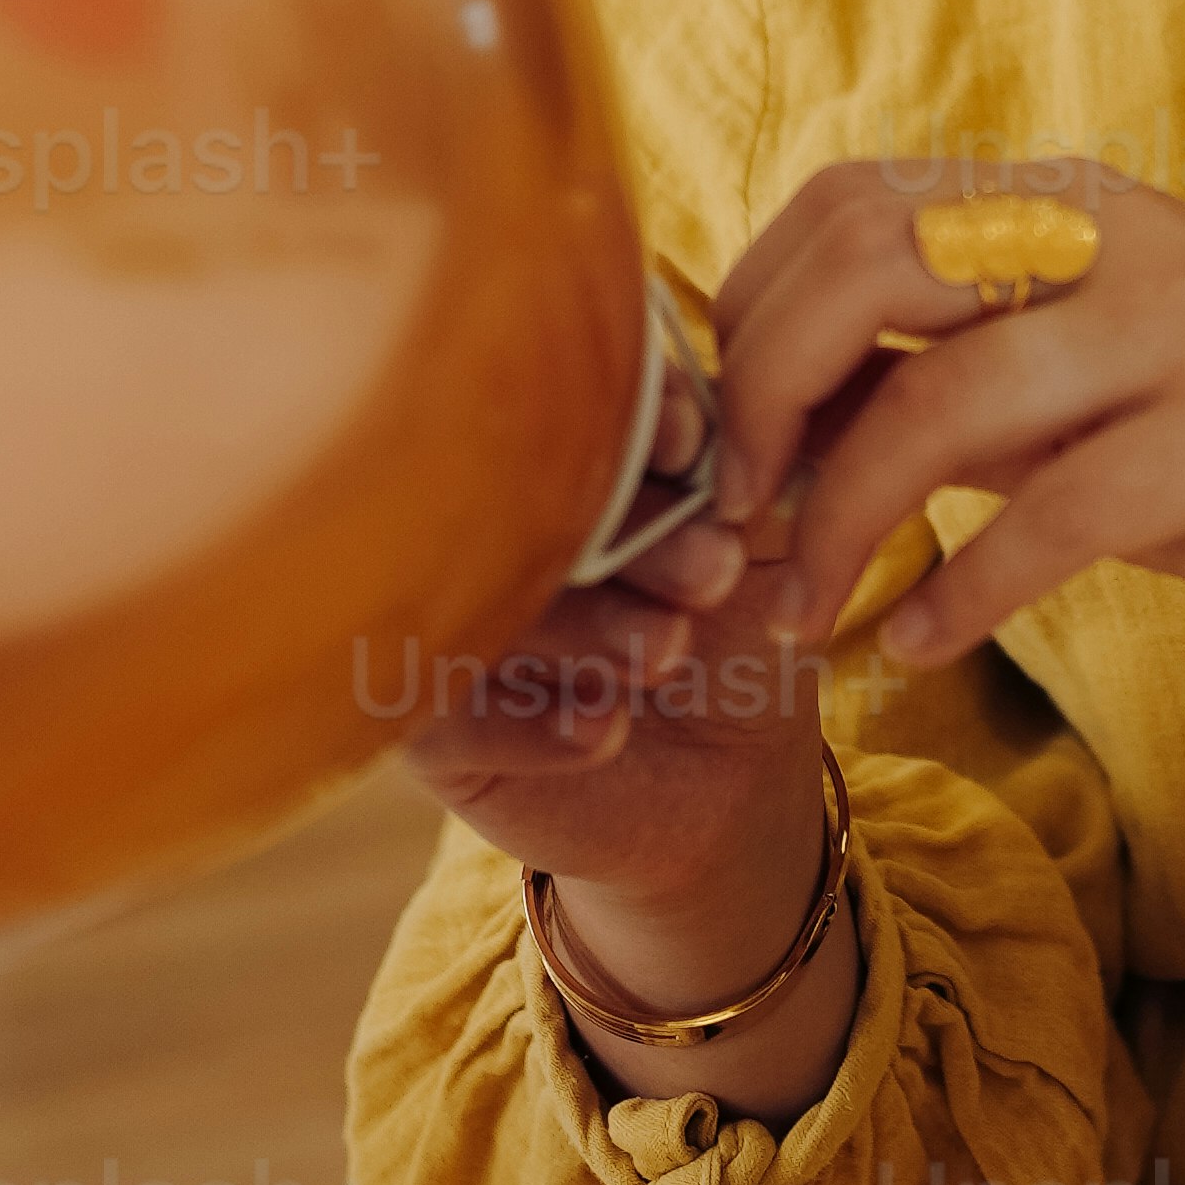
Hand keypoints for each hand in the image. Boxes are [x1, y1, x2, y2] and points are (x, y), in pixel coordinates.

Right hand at [385, 361, 849, 1102]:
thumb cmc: (739, 627)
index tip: (693, 445)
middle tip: (712, 571)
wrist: (731, 778)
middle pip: (521, 505)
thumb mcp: (753, 535)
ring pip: (484, 607)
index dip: (627, 415)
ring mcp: (449, 625)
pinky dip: (532, 725)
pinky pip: (451, 720)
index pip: (565, 406)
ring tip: (668, 650)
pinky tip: (606, 728)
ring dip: (581, 626)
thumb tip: (703, 418)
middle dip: (622, 532)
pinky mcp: (431, 733)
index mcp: (557, 457)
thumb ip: (727, 464)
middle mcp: (483, 531)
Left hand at [717, 161, 1184, 858]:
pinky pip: (1056, 510)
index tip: (709, 454)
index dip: (745, 320)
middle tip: (730, 533)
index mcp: (1064, 201)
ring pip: (940, 397)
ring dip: (837, 524)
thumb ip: (951, 388)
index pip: (844, 203)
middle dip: (760, 403)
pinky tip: (914, 648)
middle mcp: (1115, 230)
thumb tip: (768, 426)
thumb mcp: (1089, 401)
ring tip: (798, 621)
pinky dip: (960, 591)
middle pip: (865, 264)